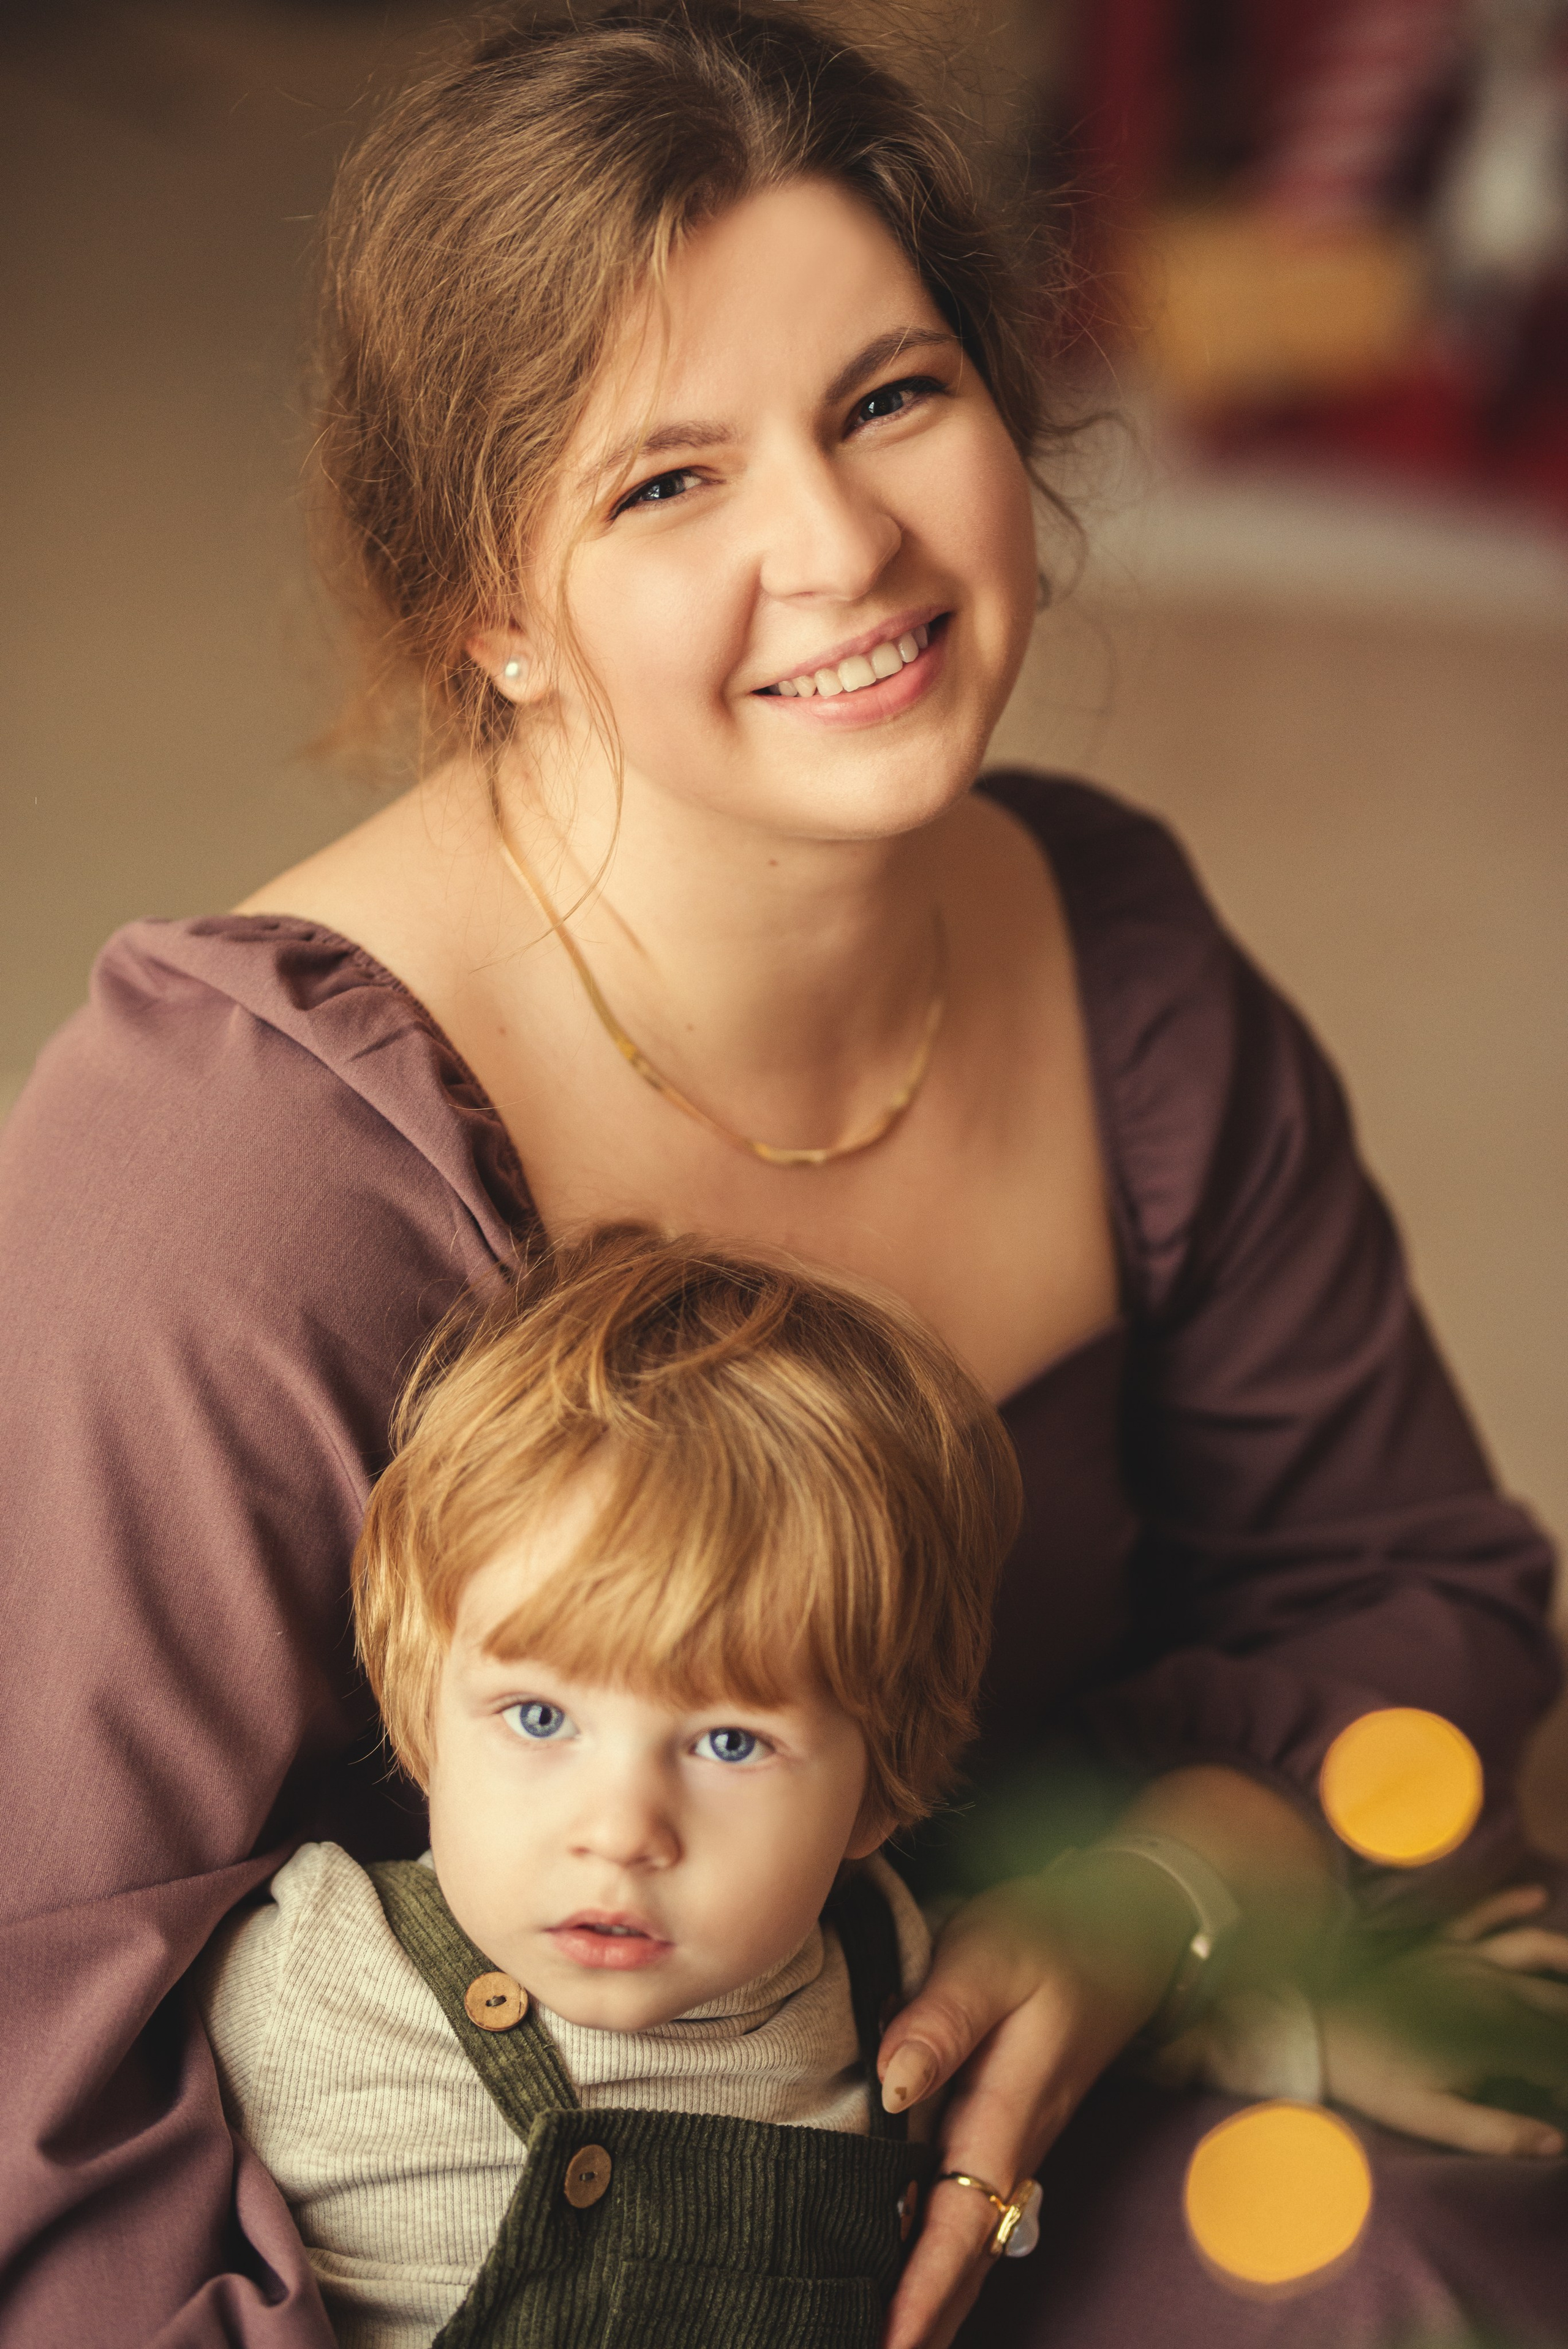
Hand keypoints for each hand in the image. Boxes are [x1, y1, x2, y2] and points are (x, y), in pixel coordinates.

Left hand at [876, 1858, 1194, 2348]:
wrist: (1129, 1923)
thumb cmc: (1056, 1935)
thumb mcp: (991, 1955)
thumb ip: (940, 2019)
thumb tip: (890, 2084)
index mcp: (1007, 2112)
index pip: (958, 2228)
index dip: (919, 2293)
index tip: (886, 2347)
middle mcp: (1016, 2144)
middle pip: (967, 2260)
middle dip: (923, 2323)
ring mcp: (1018, 2140)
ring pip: (972, 2242)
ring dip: (934, 2296)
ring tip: (881, 2338)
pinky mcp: (1012, 2123)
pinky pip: (976, 2209)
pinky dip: (944, 2252)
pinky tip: (910, 2263)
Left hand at [1322, 1884, 1567, 2156]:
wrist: (1317, 2029)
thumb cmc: (1375, 2078)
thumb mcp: (1432, 2118)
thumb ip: (1497, 2132)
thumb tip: (1556, 2142)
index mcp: (1492, 2035)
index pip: (1555, 2059)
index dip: (1565, 2084)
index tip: (1559, 2102)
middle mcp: (1488, 1987)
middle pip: (1555, 2004)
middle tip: (1564, 2051)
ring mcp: (1464, 1957)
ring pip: (1533, 1951)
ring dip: (1566, 1960)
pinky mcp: (1439, 1941)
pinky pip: (1480, 1913)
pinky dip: (1508, 1903)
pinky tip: (1534, 1895)